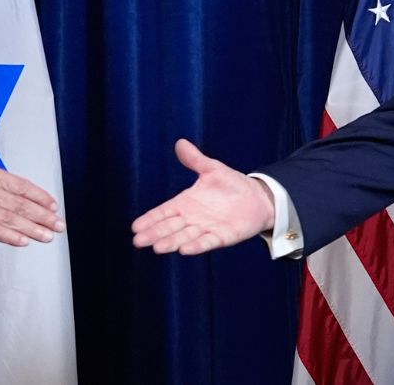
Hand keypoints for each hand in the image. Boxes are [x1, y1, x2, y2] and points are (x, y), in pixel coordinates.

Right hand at [0, 135, 64, 245]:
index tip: (52, 205)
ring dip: (32, 229)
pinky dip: (9, 236)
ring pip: (11, 220)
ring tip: (47, 236)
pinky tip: (23, 241)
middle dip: (42, 217)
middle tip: (58, 225)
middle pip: (21, 205)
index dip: (39, 197)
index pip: (21, 186)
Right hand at [131, 139, 275, 254]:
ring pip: (185, 237)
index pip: (164, 212)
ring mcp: (207, 229)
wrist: (257, 197)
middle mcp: (193, 218)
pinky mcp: (223, 237)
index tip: (135, 227)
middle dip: (155, 234)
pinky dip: (197, 246)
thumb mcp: (212, 169)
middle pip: (170, 227)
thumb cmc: (232, 184)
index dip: (150, 219)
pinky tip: (185, 250)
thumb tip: (180, 142)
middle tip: (138, 241)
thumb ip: (195, 159)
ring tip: (158, 247)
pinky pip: (208, 242)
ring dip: (172, 242)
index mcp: (186, 203)